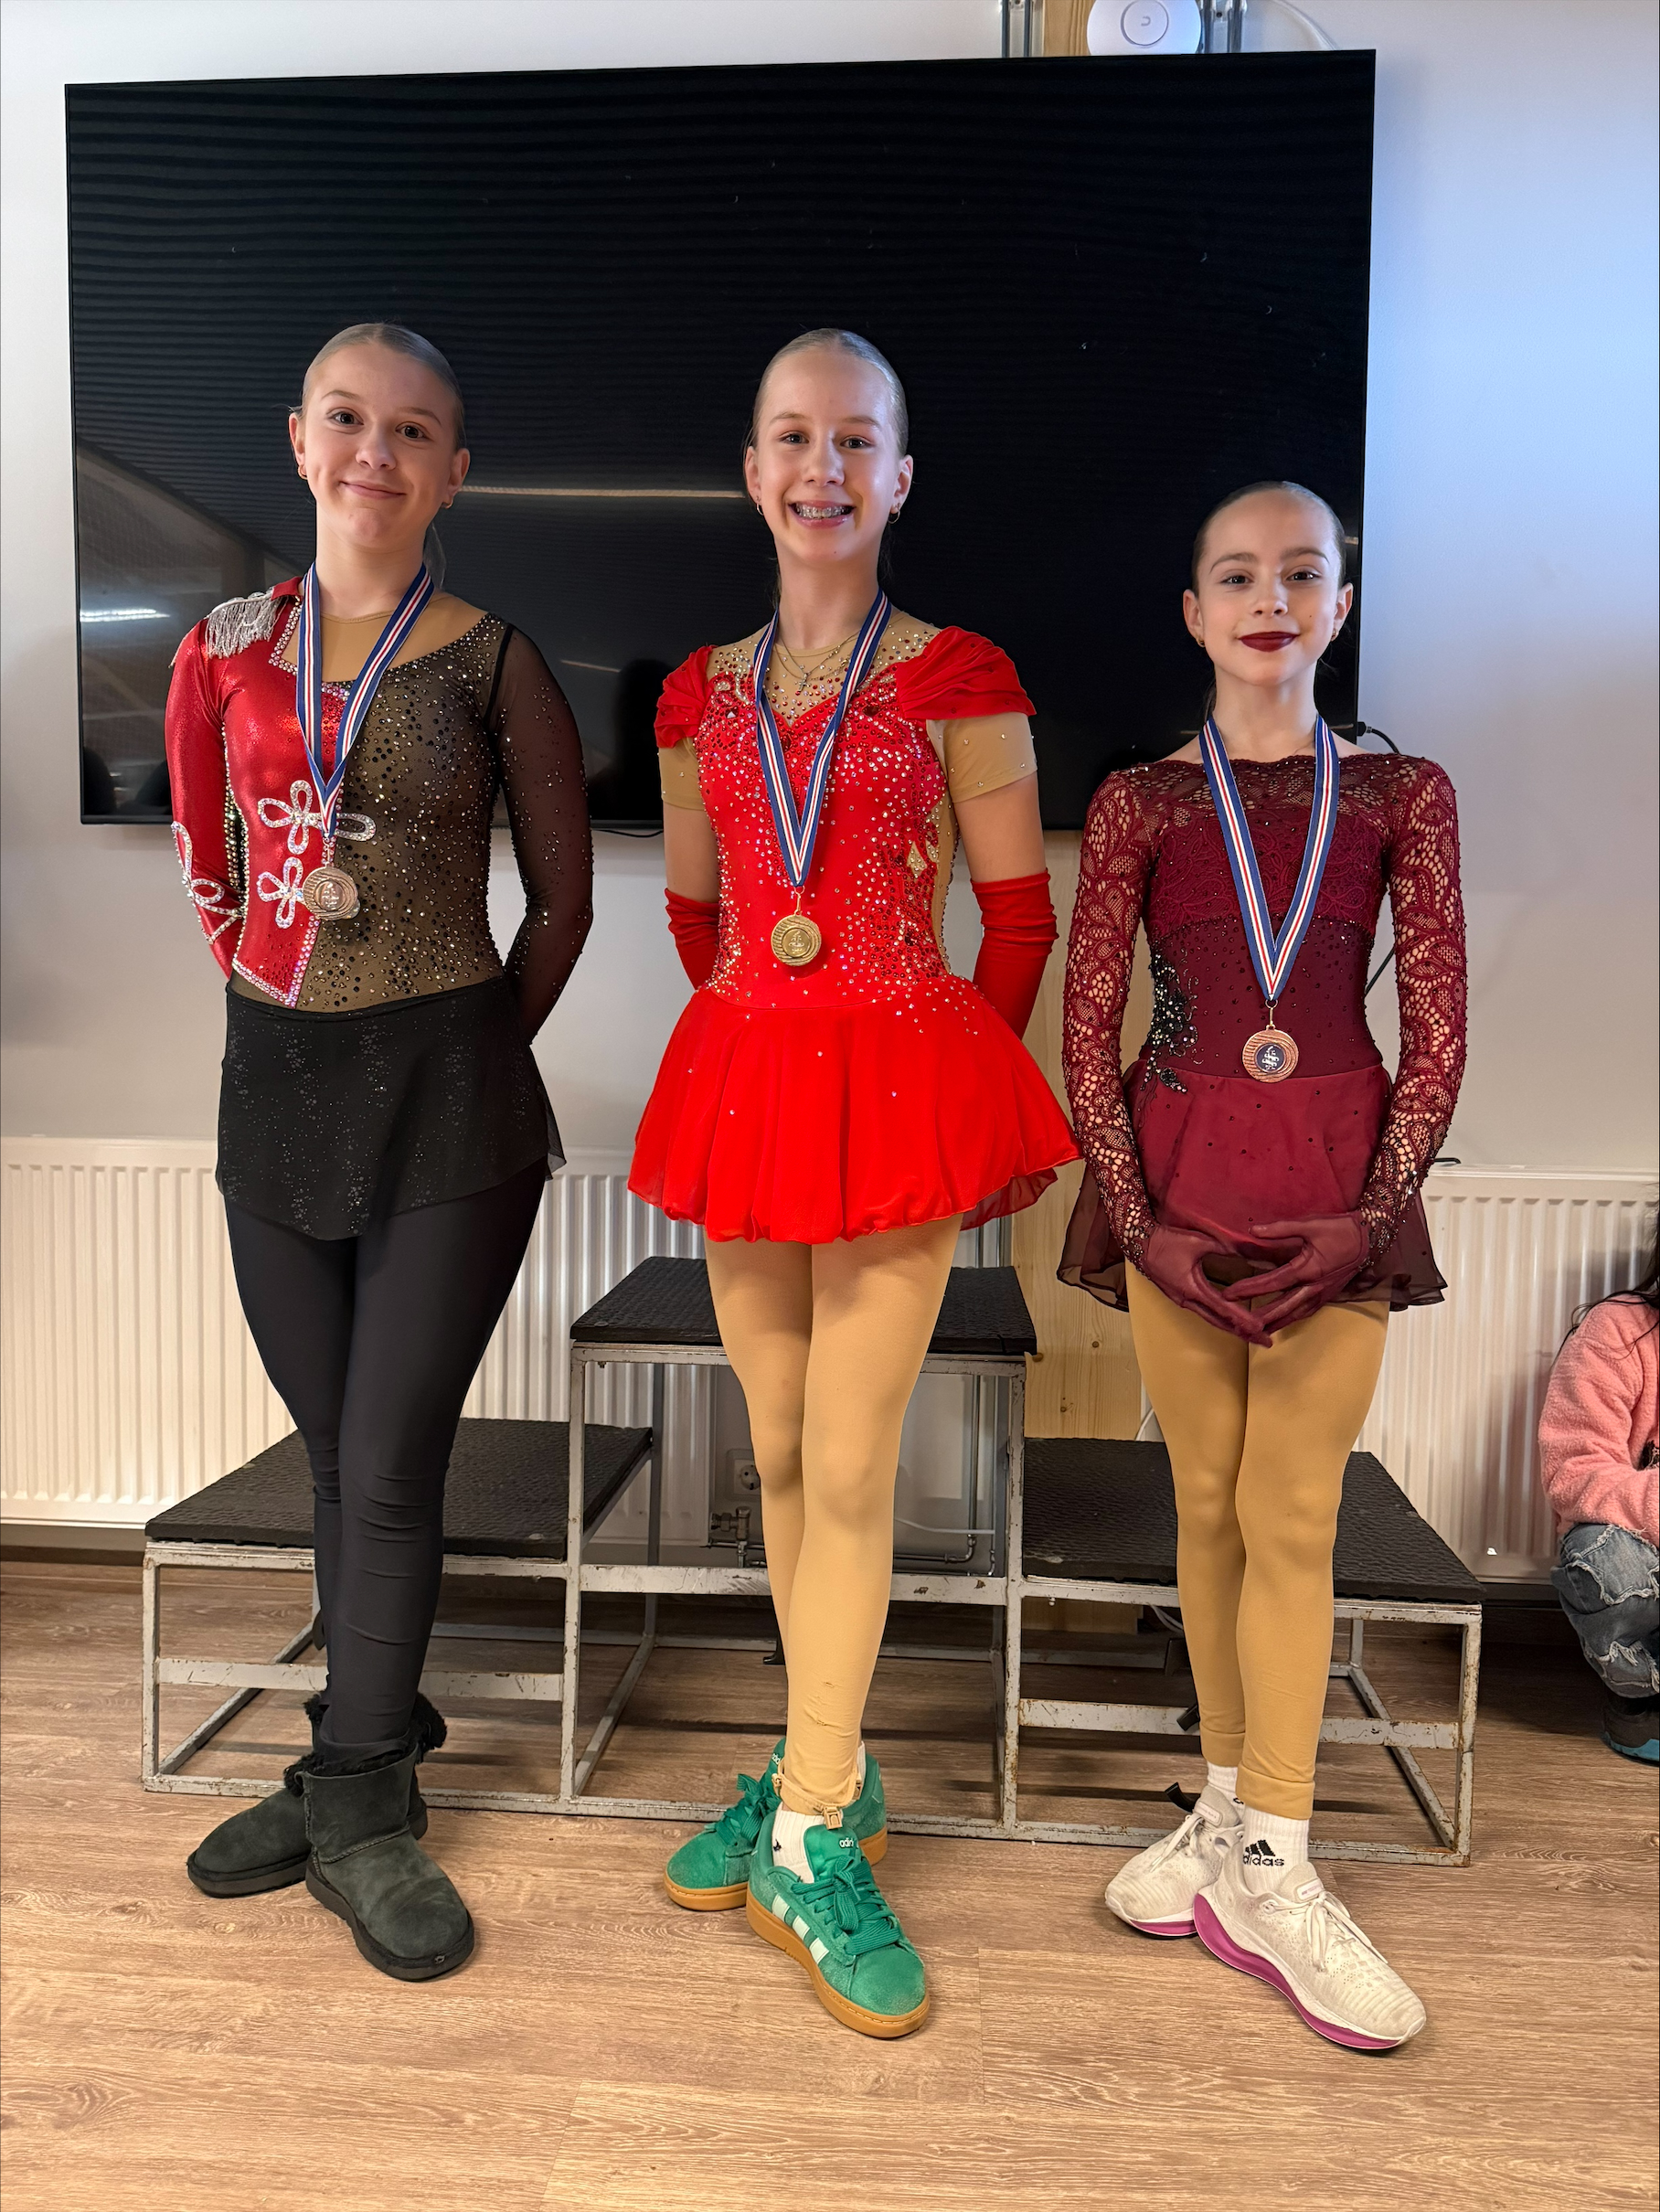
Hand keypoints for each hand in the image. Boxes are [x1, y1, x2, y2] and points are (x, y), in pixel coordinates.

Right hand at [1140, 1224, 1273, 1347]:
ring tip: (1252, 1335)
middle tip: (1265, 1341)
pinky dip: (1221, 1319)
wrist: (1138, 1243)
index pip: (1224, 1310)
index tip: (1261, 1329)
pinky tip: (1230, 1320)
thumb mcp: (1199, 1242)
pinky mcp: (1181, 1297)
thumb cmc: (1166, 1242)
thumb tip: (1245, 1251)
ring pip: (1212, 1320)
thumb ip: (1224, 1248)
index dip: (1244, 1320)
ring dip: (1233, 1328)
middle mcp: (1188, 1300)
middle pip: (1220, 1323)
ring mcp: (1183, 1301)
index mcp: (1193, 1289)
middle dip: (1244, 1333)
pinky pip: (1204, 1313)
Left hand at [1225, 1212, 1370, 1333]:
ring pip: (1293, 1315)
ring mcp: (1322, 1294)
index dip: (1249, 1289)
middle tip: (1234, 1322)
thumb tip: (1254, 1230)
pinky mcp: (1327, 1296)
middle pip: (1281, 1308)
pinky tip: (1278, 1324)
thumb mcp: (1310, 1224)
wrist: (1370, 1239)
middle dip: (1256, 1316)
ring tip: (1253, 1332)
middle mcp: (1314, 1287)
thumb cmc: (1340, 1229)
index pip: (1272, 1282)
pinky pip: (1304, 1313)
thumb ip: (1280, 1229)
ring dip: (1272, 1324)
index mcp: (1308, 1269)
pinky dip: (1289, 1320)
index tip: (1229, 1294)